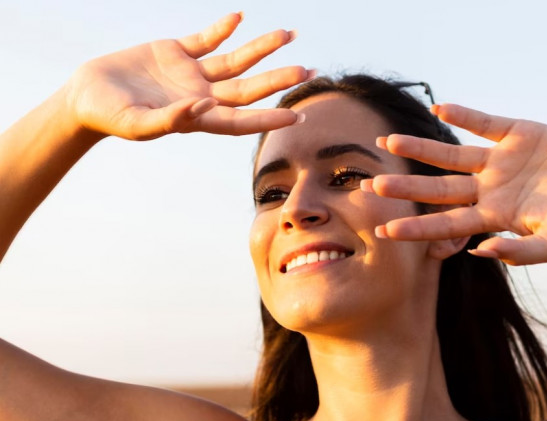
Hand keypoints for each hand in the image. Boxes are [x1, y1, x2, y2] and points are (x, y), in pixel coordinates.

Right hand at [63, 13, 311, 140]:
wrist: (85, 95)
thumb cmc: (109, 116)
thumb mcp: (136, 123)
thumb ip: (170, 120)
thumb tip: (204, 108)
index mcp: (196, 118)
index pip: (241, 120)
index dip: (268, 118)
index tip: (297, 116)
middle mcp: (201, 96)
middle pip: (248, 88)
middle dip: (277, 79)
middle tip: (308, 71)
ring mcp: (191, 73)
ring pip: (235, 60)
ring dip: (261, 48)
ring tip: (288, 34)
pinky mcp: (176, 51)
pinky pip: (206, 39)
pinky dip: (222, 29)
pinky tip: (239, 18)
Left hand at [362, 104, 546, 264]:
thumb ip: (521, 253)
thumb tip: (481, 252)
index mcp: (493, 216)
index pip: (447, 223)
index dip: (417, 228)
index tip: (385, 231)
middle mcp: (487, 188)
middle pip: (438, 189)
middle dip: (406, 189)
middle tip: (372, 187)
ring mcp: (498, 160)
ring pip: (450, 154)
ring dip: (420, 149)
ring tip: (388, 142)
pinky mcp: (515, 133)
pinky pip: (483, 122)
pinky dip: (464, 114)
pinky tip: (439, 107)